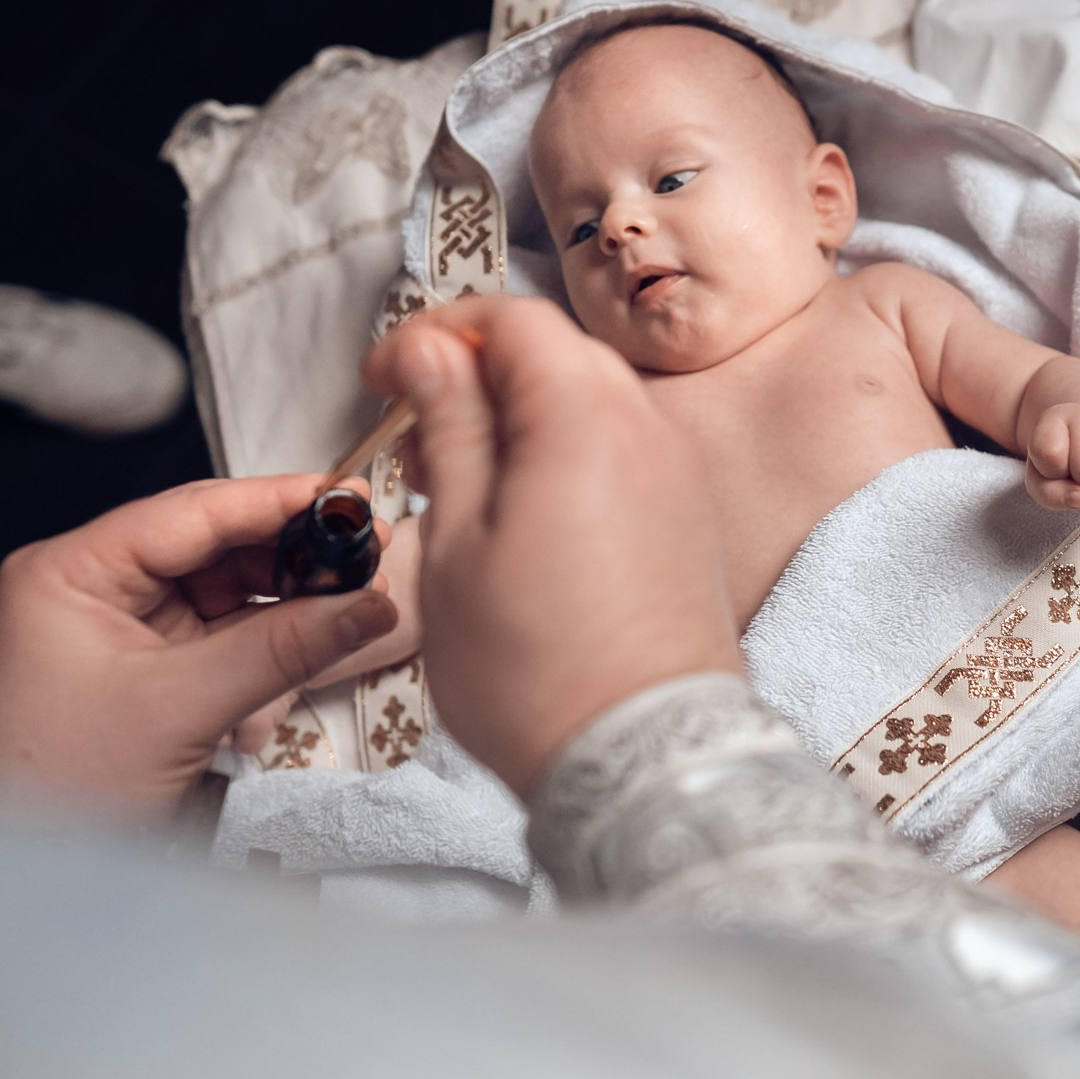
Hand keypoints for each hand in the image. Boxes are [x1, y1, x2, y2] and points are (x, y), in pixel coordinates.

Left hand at [0, 476, 398, 819]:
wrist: (14, 871)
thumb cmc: (59, 787)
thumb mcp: (181, 708)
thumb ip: (282, 649)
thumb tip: (368, 605)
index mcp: (71, 571)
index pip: (190, 513)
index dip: (275, 501)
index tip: (348, 496)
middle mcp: (89, 586)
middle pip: (209, 546)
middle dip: (290, 553)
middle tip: (367, 550)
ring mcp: (114, 628)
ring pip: (220, 590)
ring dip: (284, 601)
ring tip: (352, 601)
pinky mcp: (138, 668)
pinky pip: (215, 635)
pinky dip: (262, 642)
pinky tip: (310, 641)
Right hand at [363, 295, 739, 795]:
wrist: (644, 760)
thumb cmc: (540, 673)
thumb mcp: (457, 544)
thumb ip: (451, 431)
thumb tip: (432, 356)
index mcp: (586, 420)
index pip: (514, 318)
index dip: (439, 333)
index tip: (389, 377)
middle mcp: (650, 430)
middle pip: (557, 352)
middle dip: (479, 374)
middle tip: (418, 440)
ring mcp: (679, 474)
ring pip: (591, 401)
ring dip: (522, 418)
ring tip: (462, 490)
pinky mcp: (689, 518)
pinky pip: (624, 452)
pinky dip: (568, 457)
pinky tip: (524, 521)